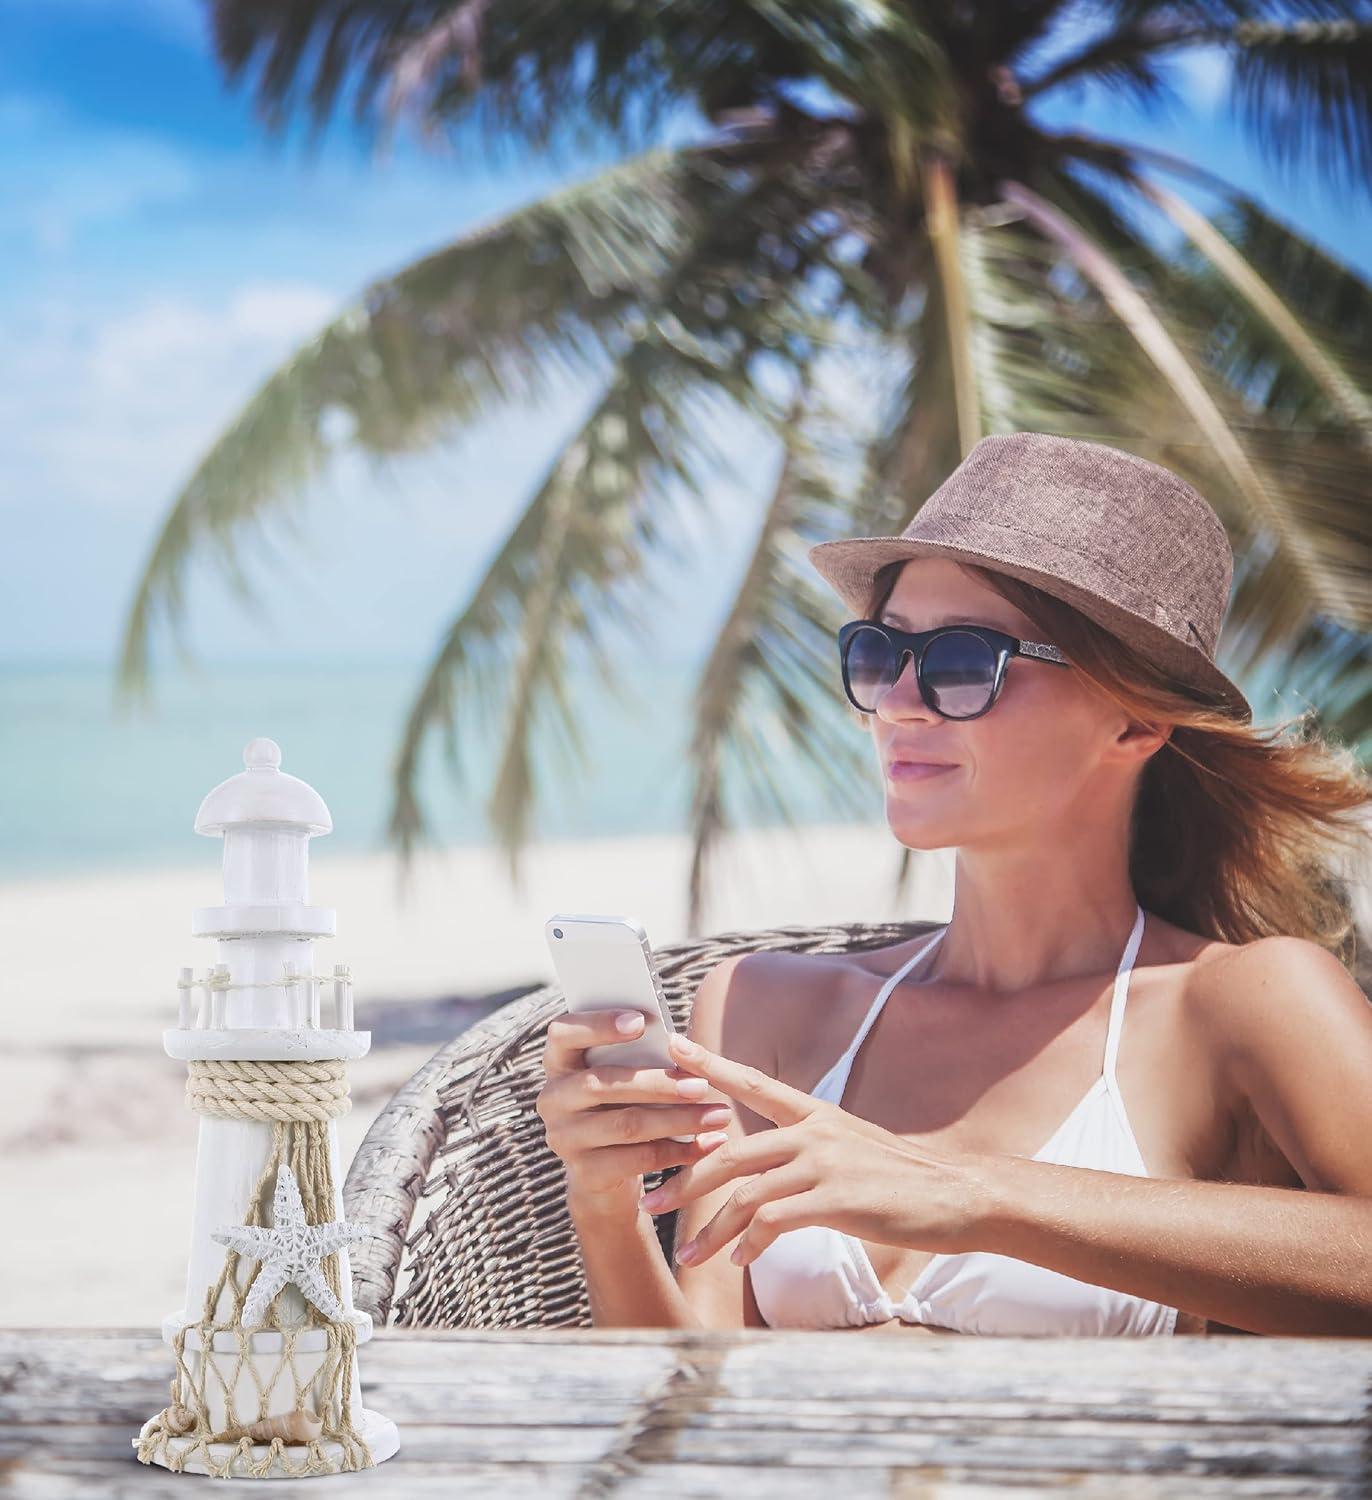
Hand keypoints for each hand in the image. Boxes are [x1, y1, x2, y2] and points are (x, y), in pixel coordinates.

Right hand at [536, 1008, 736, 1202]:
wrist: (605, 1174)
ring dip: (678, 1119)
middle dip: (657, 1083)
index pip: (563, 1033)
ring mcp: (564, 1139)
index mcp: (559, 1062)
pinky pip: (637, 1159)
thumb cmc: (623, 1104)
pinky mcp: (585, 1173)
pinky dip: (678, 1151)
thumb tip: (681, 1044)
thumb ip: (639, 1055)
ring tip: (718, 1114)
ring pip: (626, 1124)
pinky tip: (708, 1144)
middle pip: (601, 1083)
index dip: (598, 1025)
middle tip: (702, 1085)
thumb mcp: (624, 1076)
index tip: (641, 1021)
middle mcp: (553, 1099)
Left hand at [639, 1032, 989, 1267]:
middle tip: (653, 1200)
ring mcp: (824, 1163)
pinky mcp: (835, 1200)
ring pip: (745, 1194)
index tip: (672, 1046)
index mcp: (815, 1113)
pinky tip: (740, 1262)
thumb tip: (768, 1167)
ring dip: (711, 1230)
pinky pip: (773, 1222)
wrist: (959, 1196)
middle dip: (686, 1178)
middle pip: (731, 1152)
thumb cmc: (903, 1180)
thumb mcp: (851, 1148)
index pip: (752, 1082)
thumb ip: (807, 1150)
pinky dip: (749, 1245)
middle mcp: (814, 1131)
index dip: (709, 1064)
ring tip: (689, 1254)